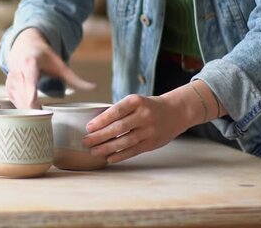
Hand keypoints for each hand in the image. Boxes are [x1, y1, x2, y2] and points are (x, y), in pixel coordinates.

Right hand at [6, 28, 94, 108]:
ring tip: (41, 116)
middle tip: (46, 118)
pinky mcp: (8, 88)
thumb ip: (75, 79)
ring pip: (19, 102)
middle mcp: (18, 72)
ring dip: (29, 111)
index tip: (37, 108)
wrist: (25, 47)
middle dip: (34, 109)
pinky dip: (24, 108)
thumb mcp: (60, 65)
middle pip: (25, 97)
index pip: (30, 82)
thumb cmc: (44, 57)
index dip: (32, 96)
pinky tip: (33, 111)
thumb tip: (94, 88)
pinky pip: (16, 103)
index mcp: (31, 64)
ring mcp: (10, 80)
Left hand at [82, 92, 198, 162]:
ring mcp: (149, 130)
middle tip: (86, 141)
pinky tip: (108, 158)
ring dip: (107, 148)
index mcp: (136, 101)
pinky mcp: (152, 143)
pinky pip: (133, 151)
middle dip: (100, 136)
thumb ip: (119, 112)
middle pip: (118, 128)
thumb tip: (95, 126)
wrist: (175, 112)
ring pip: (125, 142)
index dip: (101, 120)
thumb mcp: (135, 102)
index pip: (116, 111)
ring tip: (94, 151)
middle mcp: (144, 115)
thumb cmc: (148, 107)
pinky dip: (120, 155)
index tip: (88, 127)